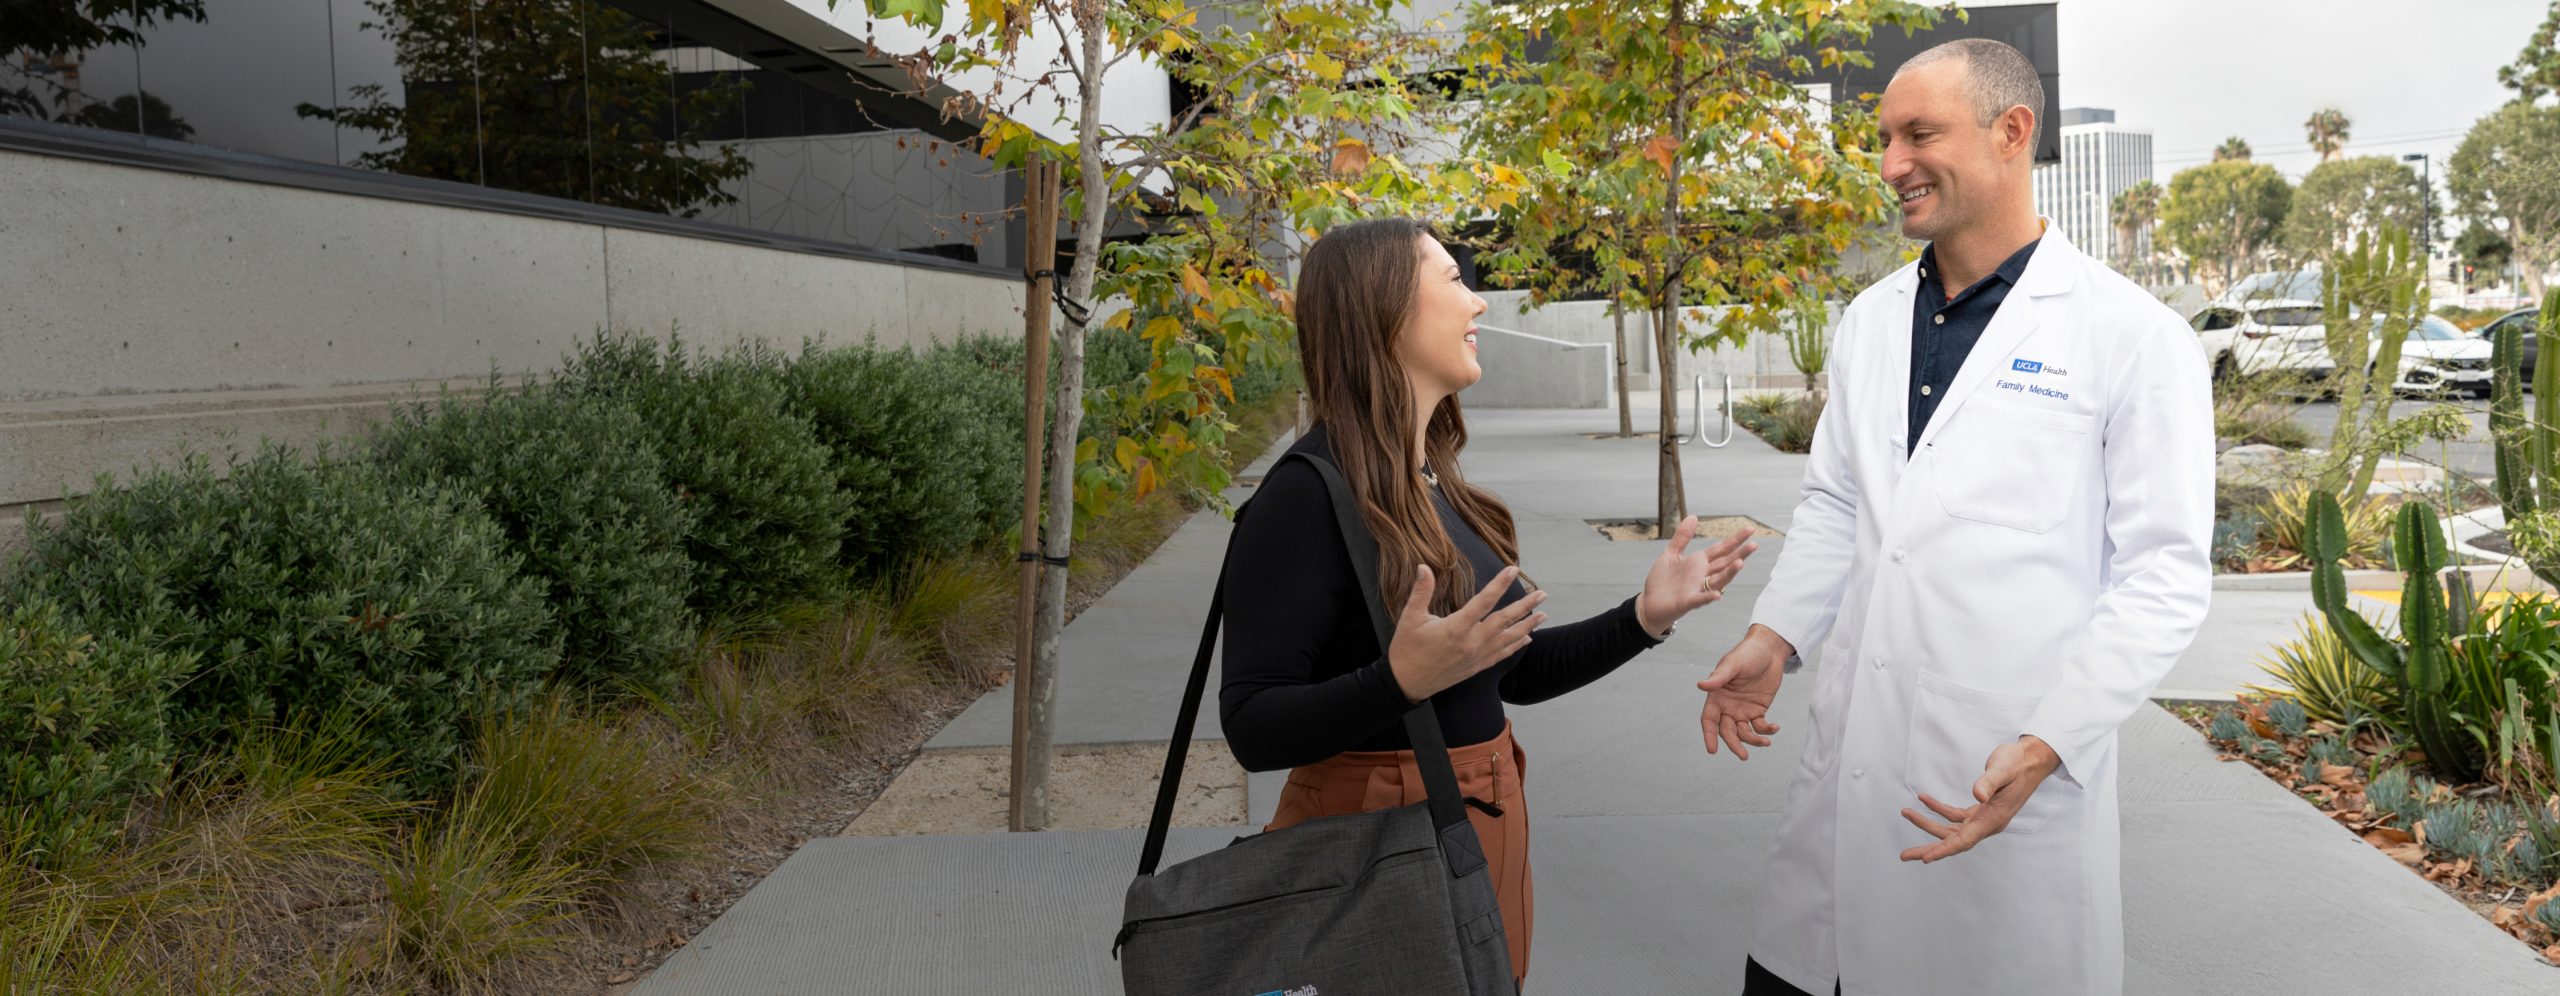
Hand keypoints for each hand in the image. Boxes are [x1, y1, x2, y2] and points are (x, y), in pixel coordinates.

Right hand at [1386, 565, 1547, 702]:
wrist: (1406, 683)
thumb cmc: (1406, 648)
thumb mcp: (1410, 617)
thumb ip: (1421, 591)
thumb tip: (1423, 567)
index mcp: (1457, 627)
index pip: (1484, 601)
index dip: (1500, 584)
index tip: (1513, 570)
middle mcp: (1472, 642)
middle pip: (1505, 620)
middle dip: (1526, 606)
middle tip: (1543, 594)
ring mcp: (1477, 656)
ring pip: (1508, 638)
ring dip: (1528, 626)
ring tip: (1543, 615)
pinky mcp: (1476, 667)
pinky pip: (1502, 654)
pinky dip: (1516, 645)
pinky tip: (1527, 638)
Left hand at [1635, 517, 1757, 637]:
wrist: (1649, 603)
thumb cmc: (1662, 581)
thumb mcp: (1671, 553)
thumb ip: (1683, 537)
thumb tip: (1693, 516)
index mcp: (1699, 562)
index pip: (1721, 549)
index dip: (1735, 540)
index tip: (1750, 529)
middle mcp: (1702, 575)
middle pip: (1725, 563)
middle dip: (1740, 554)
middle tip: (1754, 544)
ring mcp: (1697, 589)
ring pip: (1718, 580)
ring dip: (1729, 573)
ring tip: (1740, 563)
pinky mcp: (1687, 602)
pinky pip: (1700, 599)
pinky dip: (1708, 597)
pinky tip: (1717, 595)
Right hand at [1697, 624, 1790, 759]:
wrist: (1769, 651)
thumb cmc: (1747, 654)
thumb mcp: (1732, 664)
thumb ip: (1718, 678)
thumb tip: (1701, 685)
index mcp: (1717, 696)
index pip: (1709, 720)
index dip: (1709, 735)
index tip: (1712, 750)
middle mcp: (1728, 706)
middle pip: (1727, 731)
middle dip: (1734, 744)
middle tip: (1743, 756)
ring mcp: (1743, 709)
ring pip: (1744, 732)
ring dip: (1753, 740)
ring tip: (1766, 742)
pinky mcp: (1758, 710)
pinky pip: (1760, 726)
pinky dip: (1767, 730)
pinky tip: (1775, 728)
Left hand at [1898, 736, 2063, 862]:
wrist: (2031, 760)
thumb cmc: (2018, 764)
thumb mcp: (2003, 770)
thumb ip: (1989, 783)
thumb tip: (1976, 796)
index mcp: (1993, 819)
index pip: (1964, 840)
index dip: (1944, 850)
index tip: (1926, 858)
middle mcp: (1988, 823)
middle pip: (1954, 841)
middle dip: (1929, 847)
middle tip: (1905, 855)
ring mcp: (1984, 817)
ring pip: (1951, 829)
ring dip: (1928, 824)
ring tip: (1906, 813)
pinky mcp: (1981, 809)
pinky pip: (1955, 815)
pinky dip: (1939, 809)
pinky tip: (1925, 800)